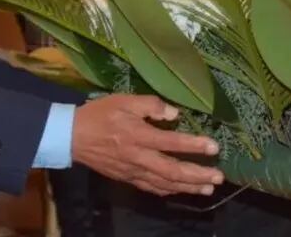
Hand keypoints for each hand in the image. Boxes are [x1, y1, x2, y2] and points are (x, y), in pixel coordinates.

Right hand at [72, 94, 223, 195]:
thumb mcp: (124, 100)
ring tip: (208, 189)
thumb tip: (174, 113)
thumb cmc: (101, 114)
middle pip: (173, 171)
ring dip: (188, 187)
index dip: (195, 146)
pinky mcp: (127, 178)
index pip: (173, 143)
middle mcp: (139, 157)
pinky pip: (151, 188)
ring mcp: (133, 171)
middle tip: (218, 177)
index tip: (214, 148)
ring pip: (165, 183)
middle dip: (197, 175)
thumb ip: (150, 105)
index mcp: (139, 135)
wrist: (72, 137)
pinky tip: (181, 190)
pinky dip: (169, 190)